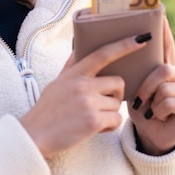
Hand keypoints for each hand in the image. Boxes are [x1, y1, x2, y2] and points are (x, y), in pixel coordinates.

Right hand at [19, 35, 146, 157]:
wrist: (34, 135)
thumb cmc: (47, 110)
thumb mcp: (57, 82)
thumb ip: (71, 65)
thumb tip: (78, 46)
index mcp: (75, 73)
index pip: (103, 54)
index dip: (123, 45)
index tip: (141, 39)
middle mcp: (82, 84)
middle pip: (118, 82)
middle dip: (115, 95)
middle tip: (102, 104)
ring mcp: (87, 102)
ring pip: (117, 104)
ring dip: (109, 114)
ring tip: (92, 120)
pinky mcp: (92, 121)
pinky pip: (116, 120)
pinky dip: (109, 127)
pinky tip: (95, 129)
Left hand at [128, 17, 174, 155]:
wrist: (148, 134)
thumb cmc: (138, 107)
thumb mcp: (129, 85)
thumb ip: (125, 67)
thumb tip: (96, 44)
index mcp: (164, 66)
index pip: (166, 43)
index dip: (164, 28)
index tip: (160, 10)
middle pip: (163, 68)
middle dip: (146, 86)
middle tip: (138, 99)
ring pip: (165, 86)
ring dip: (151, 101)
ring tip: (149, 109)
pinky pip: (170, 101)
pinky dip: (158, 111)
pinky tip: (158, 116)